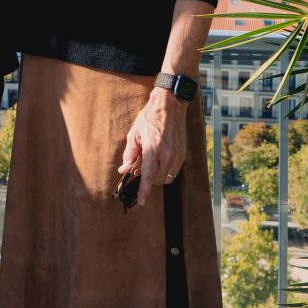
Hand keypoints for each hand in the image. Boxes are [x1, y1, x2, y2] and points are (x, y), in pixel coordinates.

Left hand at [118, 88, 186, 207]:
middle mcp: (168, 154)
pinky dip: (164, 171)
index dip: (144, 191)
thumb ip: (129, 154)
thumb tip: (124, 169)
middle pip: (156, 180)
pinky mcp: (183, 154)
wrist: (169, 106)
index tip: (140, 202)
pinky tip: (158, 160)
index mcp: (153, 149)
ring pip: (166, 178)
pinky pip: (173, 171)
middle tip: (138, 170)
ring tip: (148, 162)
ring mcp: (177, 155)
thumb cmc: (149, 118)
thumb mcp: (134, 134)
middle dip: (147, 180)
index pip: (148, 177)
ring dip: (156, 176)